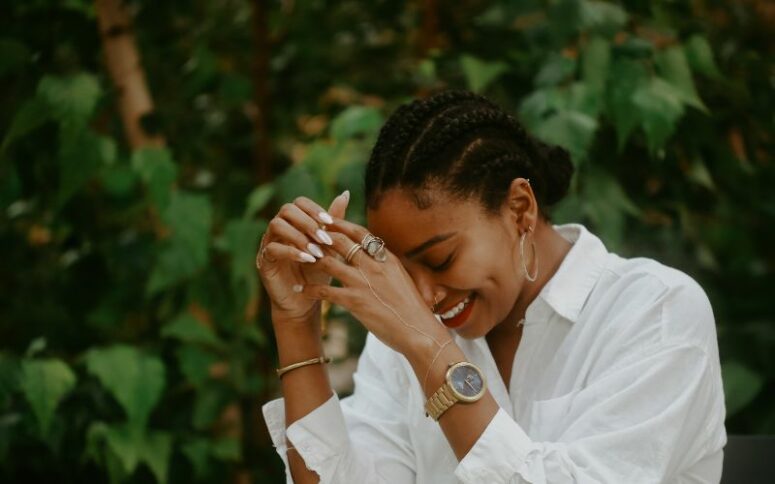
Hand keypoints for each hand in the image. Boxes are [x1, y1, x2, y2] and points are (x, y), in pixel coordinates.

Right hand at [257, 192, 349, 325]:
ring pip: (276, 225)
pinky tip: (308, 260)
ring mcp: (269, 243)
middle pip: (286, 209)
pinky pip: (272, 249)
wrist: (307, 300)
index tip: (329, 222)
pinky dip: (292, 252)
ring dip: (299, 236)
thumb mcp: (331, 246)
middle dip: (307, 222)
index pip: (299, 202)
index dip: (314, 209)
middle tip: (324, 238)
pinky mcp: (264, 261)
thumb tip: (346, 193)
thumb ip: (334, 221)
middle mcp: (279, 229)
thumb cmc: (319, 271)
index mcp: (294, 222)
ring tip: (316, 251)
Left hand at [298, 218, 447, 354]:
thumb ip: (386, 266)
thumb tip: (376, 256)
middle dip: (321, 236)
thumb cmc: (412, 309)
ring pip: (329, 262)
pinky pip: (325, 291)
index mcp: (386, 258)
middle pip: (341, 241)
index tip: (327, 220)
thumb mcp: (402, 279)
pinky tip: (300, 289)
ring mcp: (364, 283)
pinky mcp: (355, 302)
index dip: (341, 224)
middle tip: (306, 235)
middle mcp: (374, 266)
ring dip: (312, 258)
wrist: (419, 332)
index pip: (360, 233)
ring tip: (300, 258)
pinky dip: (310, 289)